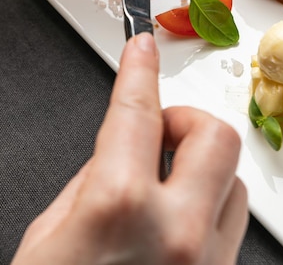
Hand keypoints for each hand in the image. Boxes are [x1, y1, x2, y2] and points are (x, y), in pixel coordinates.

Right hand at [12, 32, 247, 264]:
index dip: (138, 68)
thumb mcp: (50, 235)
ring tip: (165, 181)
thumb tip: (123, 146)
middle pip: (214, 135)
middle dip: (185, 121)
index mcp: (119, 207)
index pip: (136, 109)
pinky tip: (175, 220)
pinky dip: (206, 206)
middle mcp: (176, 233)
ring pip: (233, 179)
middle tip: (158, 131)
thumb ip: (94, 180)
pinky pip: (230, 224)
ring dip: (199, 166)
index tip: (143, 46)